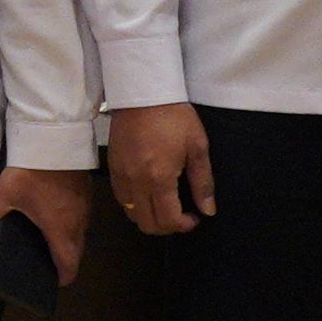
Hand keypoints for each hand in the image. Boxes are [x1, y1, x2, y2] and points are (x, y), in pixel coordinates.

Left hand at [0, 164, 92, 287]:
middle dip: (61, 259)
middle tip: (39, 258)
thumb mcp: (3, 194)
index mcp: (62, 231)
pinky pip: (79, 215)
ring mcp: (86, 206)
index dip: (60, 278)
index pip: (70, 267)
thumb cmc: (32, 171)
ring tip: (41, 236)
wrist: (56, 137)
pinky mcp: (86, 191)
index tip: (48, 280)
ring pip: (79, 232)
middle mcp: (79, 223)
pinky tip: (49, 211)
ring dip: (65, 238)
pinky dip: (67, 220)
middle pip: (75, 252)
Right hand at [104, 101, 214, 236]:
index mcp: (160, 178)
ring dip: (149, 216)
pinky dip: (134, 203)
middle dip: (167, 227)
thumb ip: (203, 183)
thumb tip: (208, 210)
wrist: (143, 93)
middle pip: (146, 224)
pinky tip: (148, 191)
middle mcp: (136, 182)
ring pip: (131, 214)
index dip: (183, 226)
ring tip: (164, 203)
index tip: (194, 217)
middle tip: (181, 215)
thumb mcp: (197, 147)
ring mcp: (121, 176)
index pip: (168, 220)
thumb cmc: (175, 117)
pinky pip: (121, 198)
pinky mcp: (112, 168)